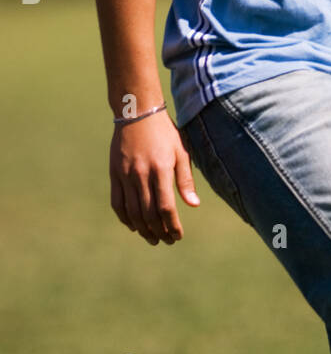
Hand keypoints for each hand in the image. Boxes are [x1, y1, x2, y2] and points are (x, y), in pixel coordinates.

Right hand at [110, 111, 199, 245]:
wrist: (136, 112)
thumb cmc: (165, 132)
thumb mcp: (182, 152)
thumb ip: (185, 180)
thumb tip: (193, 205)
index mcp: (161, 169)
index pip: (166, 207)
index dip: (172, 225)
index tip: (178, 236)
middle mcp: (141, 174)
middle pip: (148, 214)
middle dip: (159, 232)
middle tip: (167, 241)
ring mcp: (125, 175)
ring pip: (132, 212)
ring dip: (143, 230)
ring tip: (153, 239)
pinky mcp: (114, 174)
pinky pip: (117, 203)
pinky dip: (125, 218)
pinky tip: (134, 226)